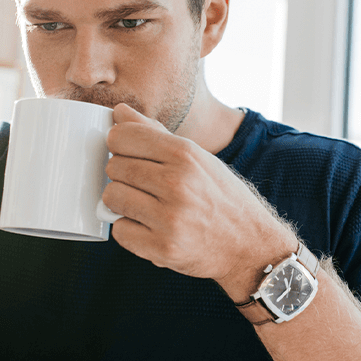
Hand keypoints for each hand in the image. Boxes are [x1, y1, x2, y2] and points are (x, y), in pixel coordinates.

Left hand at [101, 104, 294, 292]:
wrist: (250, 245)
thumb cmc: (222, 198)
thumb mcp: (197, 158)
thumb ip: (155, 133)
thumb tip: (119, 111)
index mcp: (186, 154)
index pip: (121, 137)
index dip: (120, 146)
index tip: (131, 156)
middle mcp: (177, 184)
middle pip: (114, 167)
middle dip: (124, 176)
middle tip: (145, 186)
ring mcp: (169, 218)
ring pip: (111, 198)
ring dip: (122, 203)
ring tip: (146, 207)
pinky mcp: (163, 248)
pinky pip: (120, 231)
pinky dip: (130, 231)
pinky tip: (151, 228)